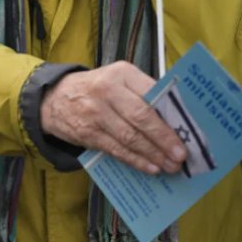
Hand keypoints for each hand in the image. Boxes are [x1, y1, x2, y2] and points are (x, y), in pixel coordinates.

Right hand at [40, 62, 186, 174]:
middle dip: (164, 139)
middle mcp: (107, 90)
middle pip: (141, 117)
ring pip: (130, 137)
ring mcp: (95, 112)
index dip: (170, 116)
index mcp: (121, 73)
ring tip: (170, 166)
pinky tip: (150, 167)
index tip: (187, 132)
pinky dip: (136, 161)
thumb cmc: (96, 89)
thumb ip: (143, 93)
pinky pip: (116, 150)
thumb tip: (176, 120)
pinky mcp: (87, 133)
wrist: (54, 98)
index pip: (151, 94)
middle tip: (181, 155)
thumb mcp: (118, 79)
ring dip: (153, 154)